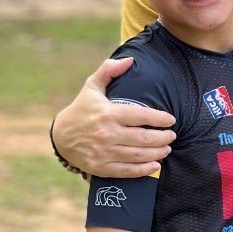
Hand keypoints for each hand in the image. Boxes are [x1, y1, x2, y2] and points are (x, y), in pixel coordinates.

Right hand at [53, 58, 175, 177]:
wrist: (60, 136)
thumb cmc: (82, 109)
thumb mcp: (92, 86)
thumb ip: (110, 70)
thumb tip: (130, 59)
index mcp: (108, 113)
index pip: (140, 115)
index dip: (159, 118)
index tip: (171, 119)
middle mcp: (107, 133)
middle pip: (143, 138)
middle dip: (163, 137)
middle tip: (172, 136)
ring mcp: (104, 152)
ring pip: (138, 155)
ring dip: (157, 153)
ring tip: (167, 148)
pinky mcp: (101, 167)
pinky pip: (127, 171)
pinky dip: (144, 169)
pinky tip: (155, 165)